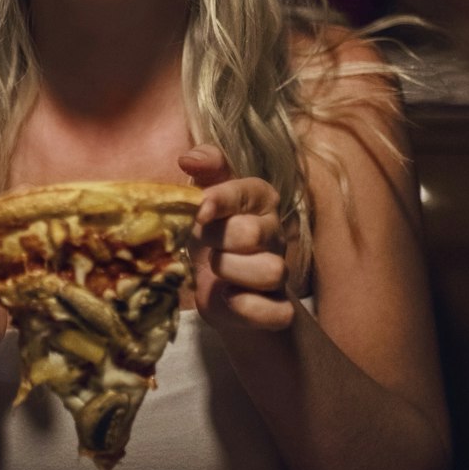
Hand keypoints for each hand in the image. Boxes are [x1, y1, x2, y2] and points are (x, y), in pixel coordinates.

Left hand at [179, 145, 293, 331]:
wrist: (218, 290)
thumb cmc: (210, 235)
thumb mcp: (203, 198)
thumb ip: (203, 170)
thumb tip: (188, 158)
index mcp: (259, 198)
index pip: (246, 189)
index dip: (219, 199)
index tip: (199, 210)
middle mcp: (274, 231)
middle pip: (254, 232)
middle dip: (219, 239)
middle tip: (204, 244)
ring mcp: (280, 270)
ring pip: (271, 271)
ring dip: (232, 272)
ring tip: (215, 271)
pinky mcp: (277, 308)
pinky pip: (277, 312)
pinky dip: (248, 308)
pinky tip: (228, 298)